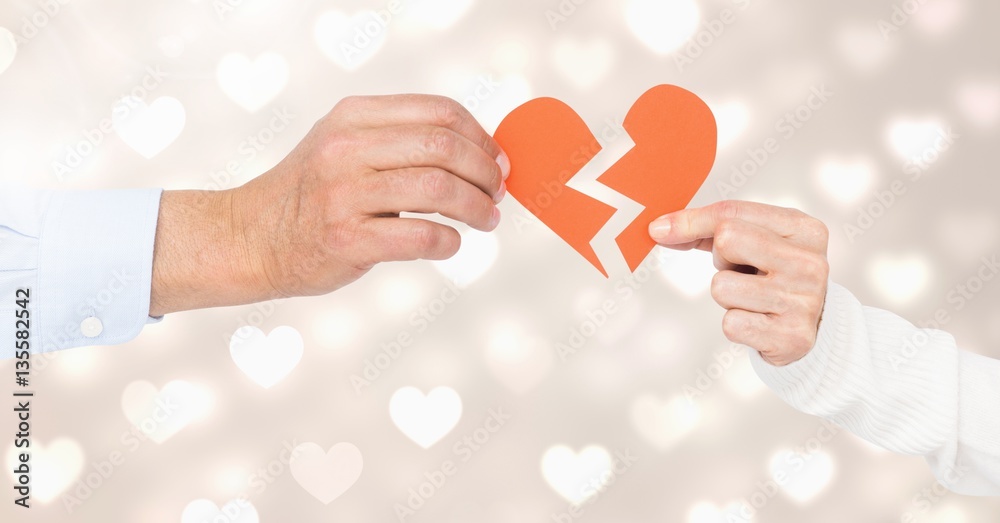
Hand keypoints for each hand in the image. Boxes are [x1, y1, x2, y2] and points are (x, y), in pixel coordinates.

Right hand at [150, 95, 507, 315]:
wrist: (251, 237)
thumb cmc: (310, 194)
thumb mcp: (344, 145)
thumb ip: (398, 139)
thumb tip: (478, 150)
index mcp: (353, 117)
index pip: (439, 112)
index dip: (480, 136)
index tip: (496, 160)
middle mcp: (346, 148)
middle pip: (444, 147)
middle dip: (485, 171)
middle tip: (498, 192)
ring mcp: (343, 194)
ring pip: (438, 190)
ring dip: (477, 207)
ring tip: (487, 220)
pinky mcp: (345, 239)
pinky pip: (420, 237)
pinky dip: (449, 241)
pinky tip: (451, 244)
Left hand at [648, 201, 829, 365]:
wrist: (816, 328)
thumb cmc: (775, 275)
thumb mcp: (756, 241)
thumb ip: (708, 229)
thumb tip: (659, 229)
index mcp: (804, 229)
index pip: (731, 213)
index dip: (690, 221)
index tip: (662, 229)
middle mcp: (810, 262)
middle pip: (727, 240)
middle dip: (720, 259)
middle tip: (741, 271)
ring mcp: (804, 300)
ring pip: (721, 287)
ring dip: (727, 296)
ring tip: (753, 298)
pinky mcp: (792, 336)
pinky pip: (731, 324)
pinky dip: (736, 325)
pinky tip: (760, 322)